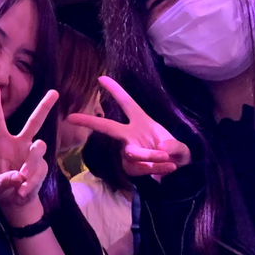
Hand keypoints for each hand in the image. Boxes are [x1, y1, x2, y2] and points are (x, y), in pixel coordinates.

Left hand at [0, 86, 57, 226]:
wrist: (15, 201)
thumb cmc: (1, 189)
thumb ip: (4, 180)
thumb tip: (19, 176)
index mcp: (3, 143)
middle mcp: (20, 144)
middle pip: (34, 123)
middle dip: (44, 107)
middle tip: (54, 92)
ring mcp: (33, 154)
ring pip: (39, 148)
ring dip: (31, 164)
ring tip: (22, 180)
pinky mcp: (43, 166)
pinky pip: (40, 171)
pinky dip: (31, 183)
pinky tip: (23, 192)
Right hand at [65, 75, 190, 177]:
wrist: (178, 175)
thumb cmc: (176, 154)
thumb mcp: (182, 149)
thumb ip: (175, 147)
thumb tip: (161, 149)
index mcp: (142, 122)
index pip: (127, 103)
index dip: (115, 90)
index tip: (101, 78)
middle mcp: (131, 135)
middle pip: (108, 127)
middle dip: (90, 121)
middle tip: (72, 117)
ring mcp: (128, 151)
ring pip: (132, 153)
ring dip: (150, 157)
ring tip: (168, 162)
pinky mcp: (129, 167)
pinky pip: (136, 168)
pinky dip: (151, 169)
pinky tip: (164, 170)